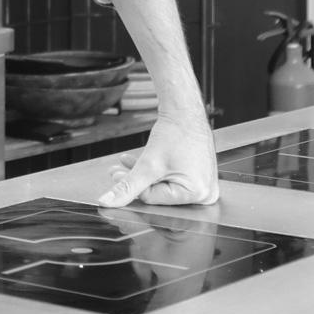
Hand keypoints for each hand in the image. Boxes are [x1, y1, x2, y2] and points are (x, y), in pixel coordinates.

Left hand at [96, 113, 219, 207]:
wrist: (186, 111)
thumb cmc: (175, 133)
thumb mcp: (147, 165)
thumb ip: (126, 187)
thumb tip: (108, 203)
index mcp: (197, 194)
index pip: (154, 199)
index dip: (132, 187)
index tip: (116, 176)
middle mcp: (205, 193)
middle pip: (159, 193)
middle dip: (137, 181)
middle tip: (117, 172)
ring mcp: (204, 184)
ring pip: (163, 186)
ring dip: (143, 175)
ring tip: (126, 163)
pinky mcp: (199, 176)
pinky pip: (172, 179)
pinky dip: (155, 171)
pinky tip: (139, 162)